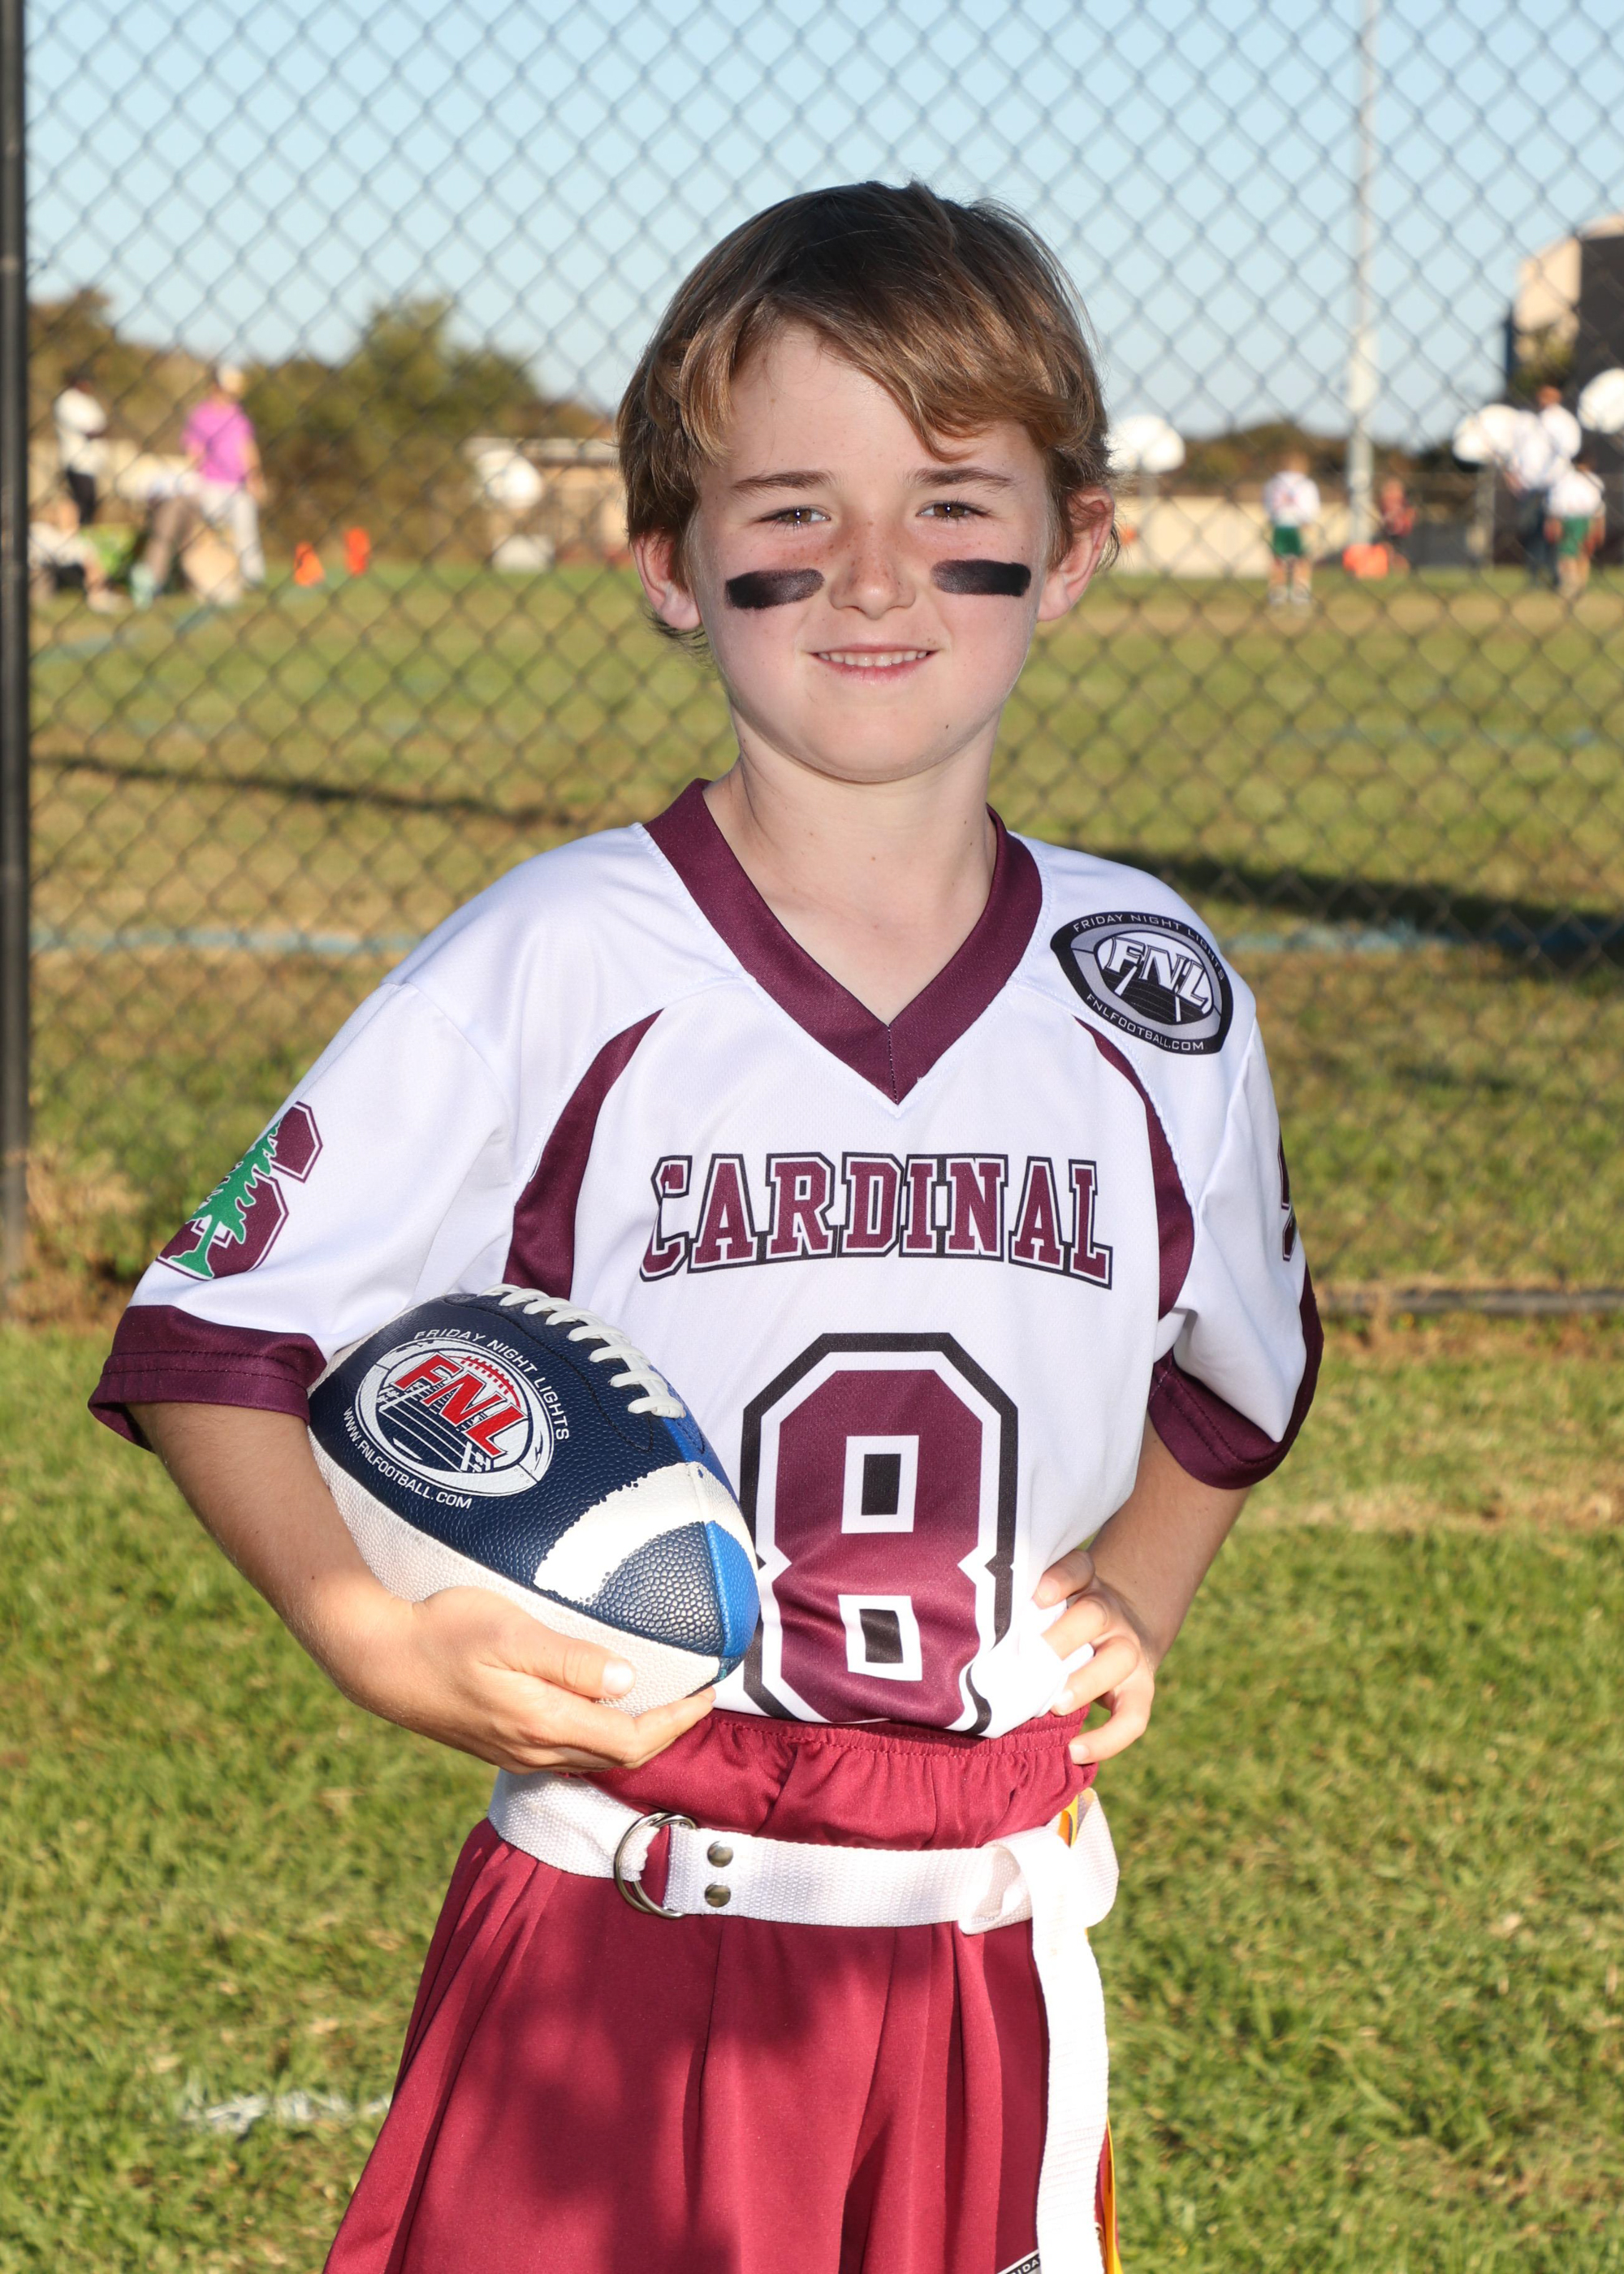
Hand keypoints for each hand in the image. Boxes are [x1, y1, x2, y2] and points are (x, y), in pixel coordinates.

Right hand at [322, 1578, 714, 1775]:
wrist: (378, 1660)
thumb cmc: (443, 1633)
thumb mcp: (510, 1632)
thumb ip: (571, 1660)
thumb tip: (627, 1682)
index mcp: (544, 1724)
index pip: (631, 1741)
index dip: (677, 1722)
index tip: (707, 1693)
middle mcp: (534, 1749)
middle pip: (617, 1756)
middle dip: (663, 1732)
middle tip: (694, 1697)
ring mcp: (513, 1751)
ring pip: (591, 1757)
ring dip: (631, 1735)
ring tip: (659, 1700)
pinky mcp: (498, 1743)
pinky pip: (564, 1749)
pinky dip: (597, 1733)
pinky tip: (600, 1706)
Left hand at [1034, 1547, 1155, 1765]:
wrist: (1122, 1631)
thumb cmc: (1064, 1624)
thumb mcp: (1054, 1605)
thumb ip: (1025, 1614)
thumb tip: (973, 1638)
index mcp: (1086, 1588)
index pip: (1079, 1568)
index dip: (1060, 1579)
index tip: (1036, 1597)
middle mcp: (1110, 1615)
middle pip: (1094, 1614)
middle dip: (1063, 1637)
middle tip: (1033, 1659)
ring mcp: (1129, 1650)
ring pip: (1120, 1658)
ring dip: (1085, 1681)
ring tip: (1056, 1705)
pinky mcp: (1139, 1690)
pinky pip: (1133, 1717)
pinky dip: (1108, 1739)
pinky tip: (1075, 1751)